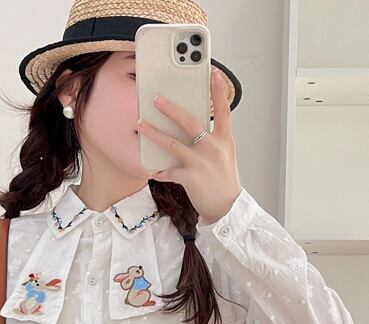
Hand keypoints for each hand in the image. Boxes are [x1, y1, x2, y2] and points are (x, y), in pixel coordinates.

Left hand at [137, 67, 241, 224]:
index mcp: (224, 140)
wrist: (227, 207)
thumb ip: (213, 139)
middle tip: (156, 98)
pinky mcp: (191, 178)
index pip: (224, 110)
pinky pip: (169, 171)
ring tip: (140, 124)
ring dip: (154, 133)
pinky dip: (159, 170)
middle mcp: (213, 148)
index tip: (212, 72)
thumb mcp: (225, 155)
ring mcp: (201, 163)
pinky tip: (151, 169)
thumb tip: (196, 126)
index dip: (218, 90)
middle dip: (171, 108)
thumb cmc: (224, 181)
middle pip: (190, 122)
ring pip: (172, 144)